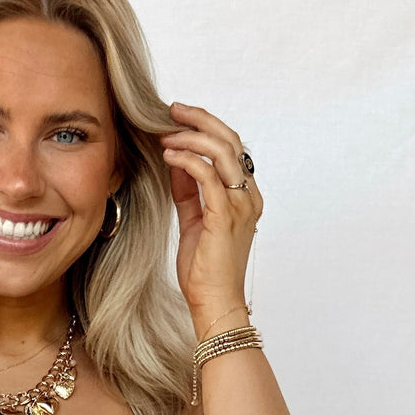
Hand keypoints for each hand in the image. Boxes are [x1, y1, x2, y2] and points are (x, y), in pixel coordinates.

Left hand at [159, 100, 262, 336]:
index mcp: (245, 196)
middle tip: (172, 110)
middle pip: (230, 139)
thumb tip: (176, 162)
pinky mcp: (225, 216)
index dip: (206, 128)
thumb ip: (188, 191)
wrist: (214, 304)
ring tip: (166, 135)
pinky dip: (187, 160)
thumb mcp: (193, 221)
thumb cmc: (204, 271)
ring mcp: (240, 205)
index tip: (178, 119)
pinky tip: (169, 157)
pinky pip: (208, 175)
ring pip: (222, 151)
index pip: (231, 147)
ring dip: (191, 137)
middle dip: (200, 120)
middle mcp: (248, 196)